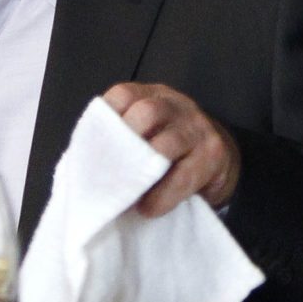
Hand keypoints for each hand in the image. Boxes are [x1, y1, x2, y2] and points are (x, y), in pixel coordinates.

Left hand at [102, 82, 239, 214]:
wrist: (219, 161)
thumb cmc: (170, 151)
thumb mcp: (147, 133)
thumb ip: (121, 140)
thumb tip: (83, 167)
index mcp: (152, 96)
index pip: (124, 94)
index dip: (106, 117)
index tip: (93, 146)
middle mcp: (175, 105)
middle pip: (147, 112)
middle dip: (126, 141)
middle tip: (111, 171)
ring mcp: (197, 128)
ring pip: (168, 142)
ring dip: (144, 171)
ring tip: (128, 194)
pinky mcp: (213, 154)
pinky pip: (184, 175)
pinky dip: (163, 195)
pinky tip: (149, 207)